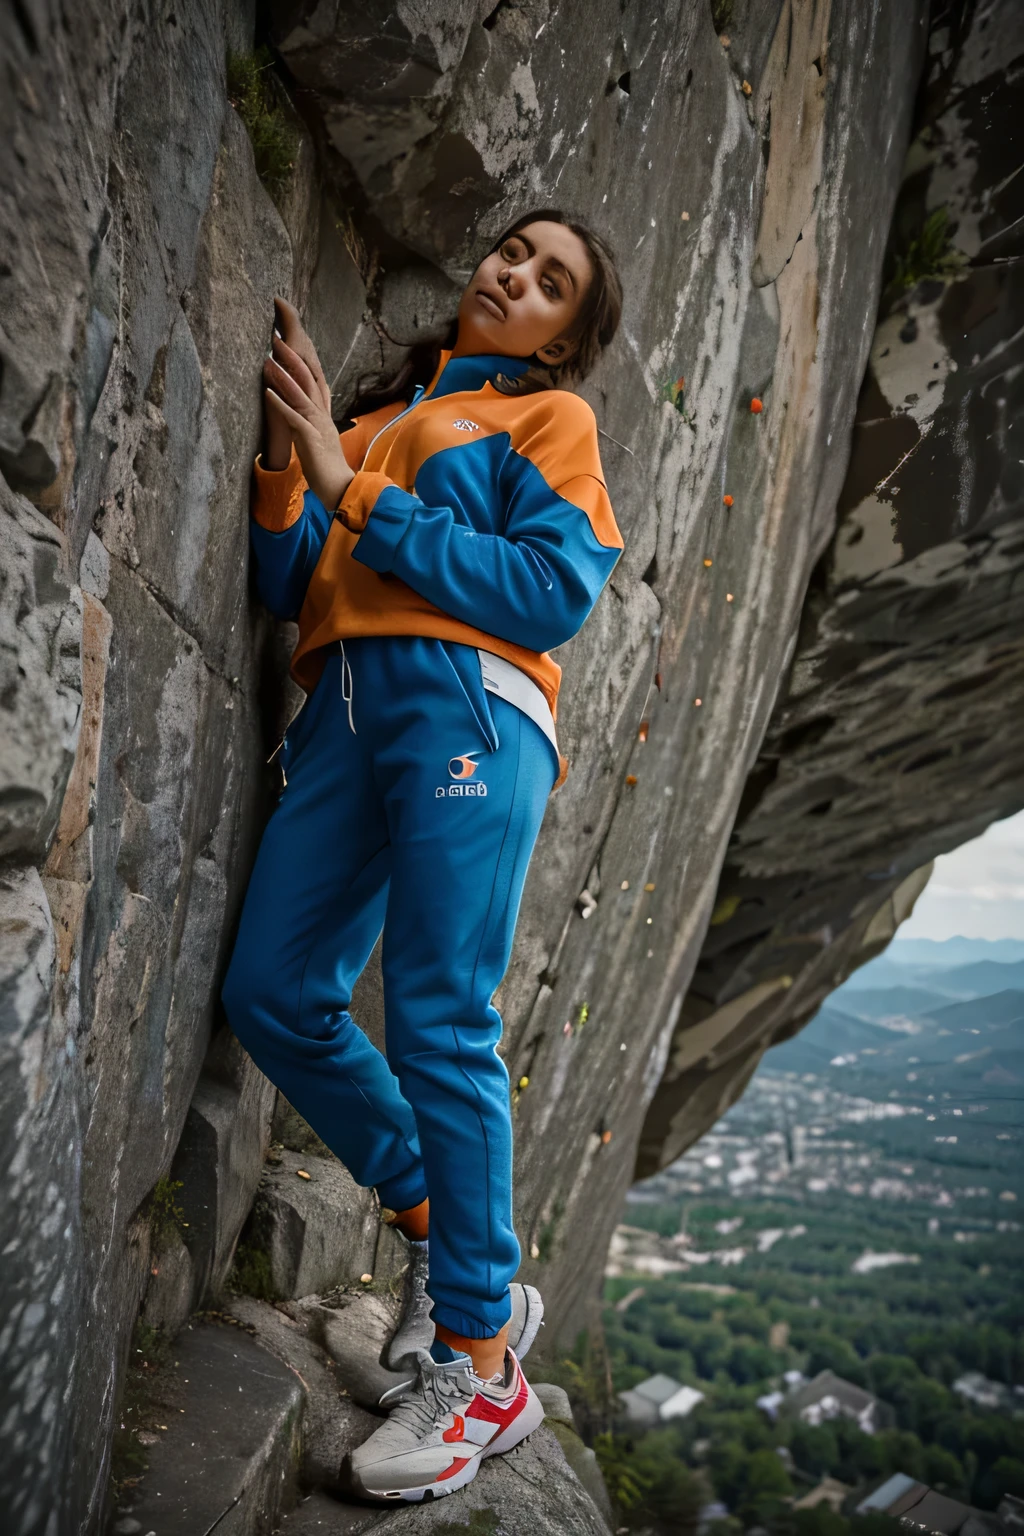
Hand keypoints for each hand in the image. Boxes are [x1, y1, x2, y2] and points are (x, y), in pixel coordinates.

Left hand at [262, 298, 354, 508]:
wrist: (342, 490)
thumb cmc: (328, 470)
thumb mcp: (318, 441)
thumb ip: (310, 426)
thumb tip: (300, 416)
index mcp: (323, 416)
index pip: (314, 382)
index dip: (301, 363)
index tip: (288, 346)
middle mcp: (322, 416)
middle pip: (307, 380)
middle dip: (291, 359)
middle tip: (276, 338)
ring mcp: (318, 426)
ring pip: (300, 394)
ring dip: (283, 376)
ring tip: (268, 358)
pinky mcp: (311, 439)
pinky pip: (294, 417)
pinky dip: (280, 403)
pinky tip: (267, 392)